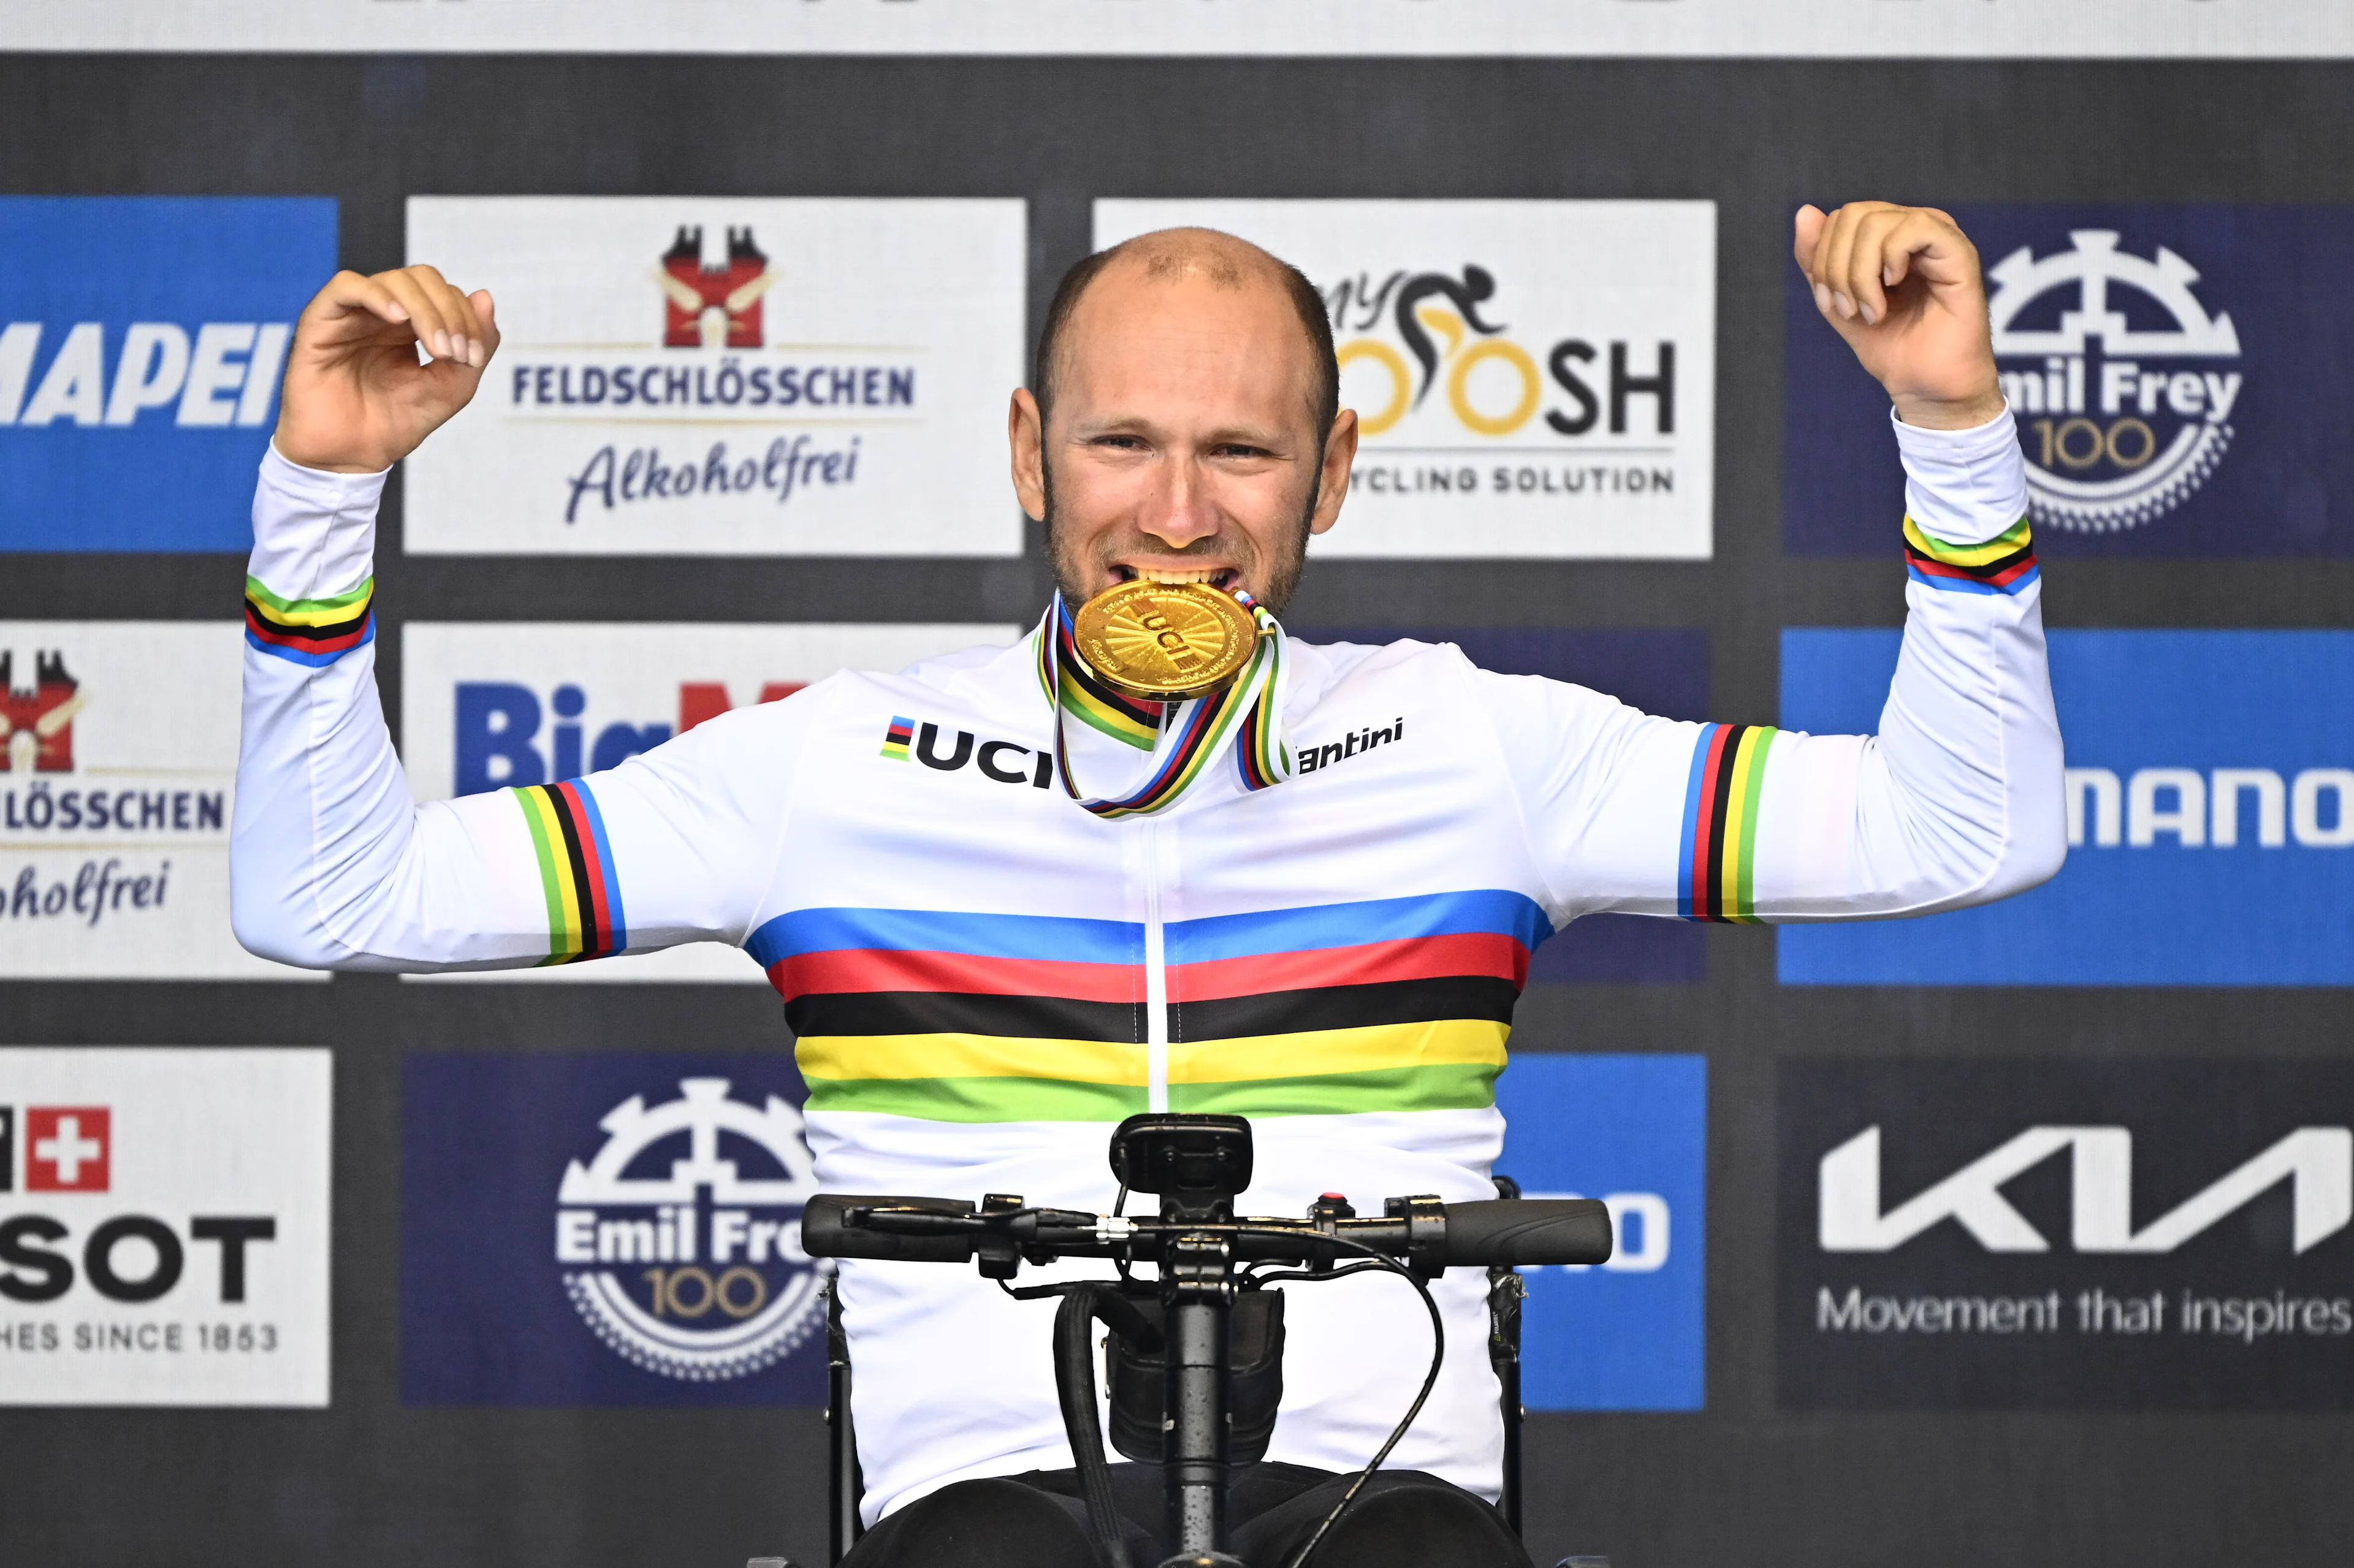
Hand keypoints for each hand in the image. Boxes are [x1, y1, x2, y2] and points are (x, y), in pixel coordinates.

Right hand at [272, 266, 499, 472]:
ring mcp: (353, 313)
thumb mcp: (451, 388)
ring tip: (437, 348)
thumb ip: (476, 346)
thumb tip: (485, 297)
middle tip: (455, 353)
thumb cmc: (396, 423)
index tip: (472, 358)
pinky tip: (398, 319)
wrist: (350, 456)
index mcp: (413, 325)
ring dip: (425, 309)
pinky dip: (378, 295)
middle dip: (449, 311)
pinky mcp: (321, 319)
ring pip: (393, 280)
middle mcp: (383, 312)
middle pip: (423, 279)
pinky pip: (347, 286)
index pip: (446, 294)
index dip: (467, 318)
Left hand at [1794, 202, 2003, 429]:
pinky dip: (1889, 262)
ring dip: (1860, 275)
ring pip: (1876, 222)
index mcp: (1887, 236)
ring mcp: (1938, 235)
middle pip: (1853, 215)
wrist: (1924, 384)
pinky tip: (1893, 290)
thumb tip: (1805, 212)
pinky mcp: (1959, 250)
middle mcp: (1913, 227)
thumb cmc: (1890, 345)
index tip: (1834, 306)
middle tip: (1852, 311)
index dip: (1823, 261)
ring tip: (1873, 311)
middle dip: (1837, 269)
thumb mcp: (1836, 302)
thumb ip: (1817, 262)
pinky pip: (1913, 227)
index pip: (1840, 219)